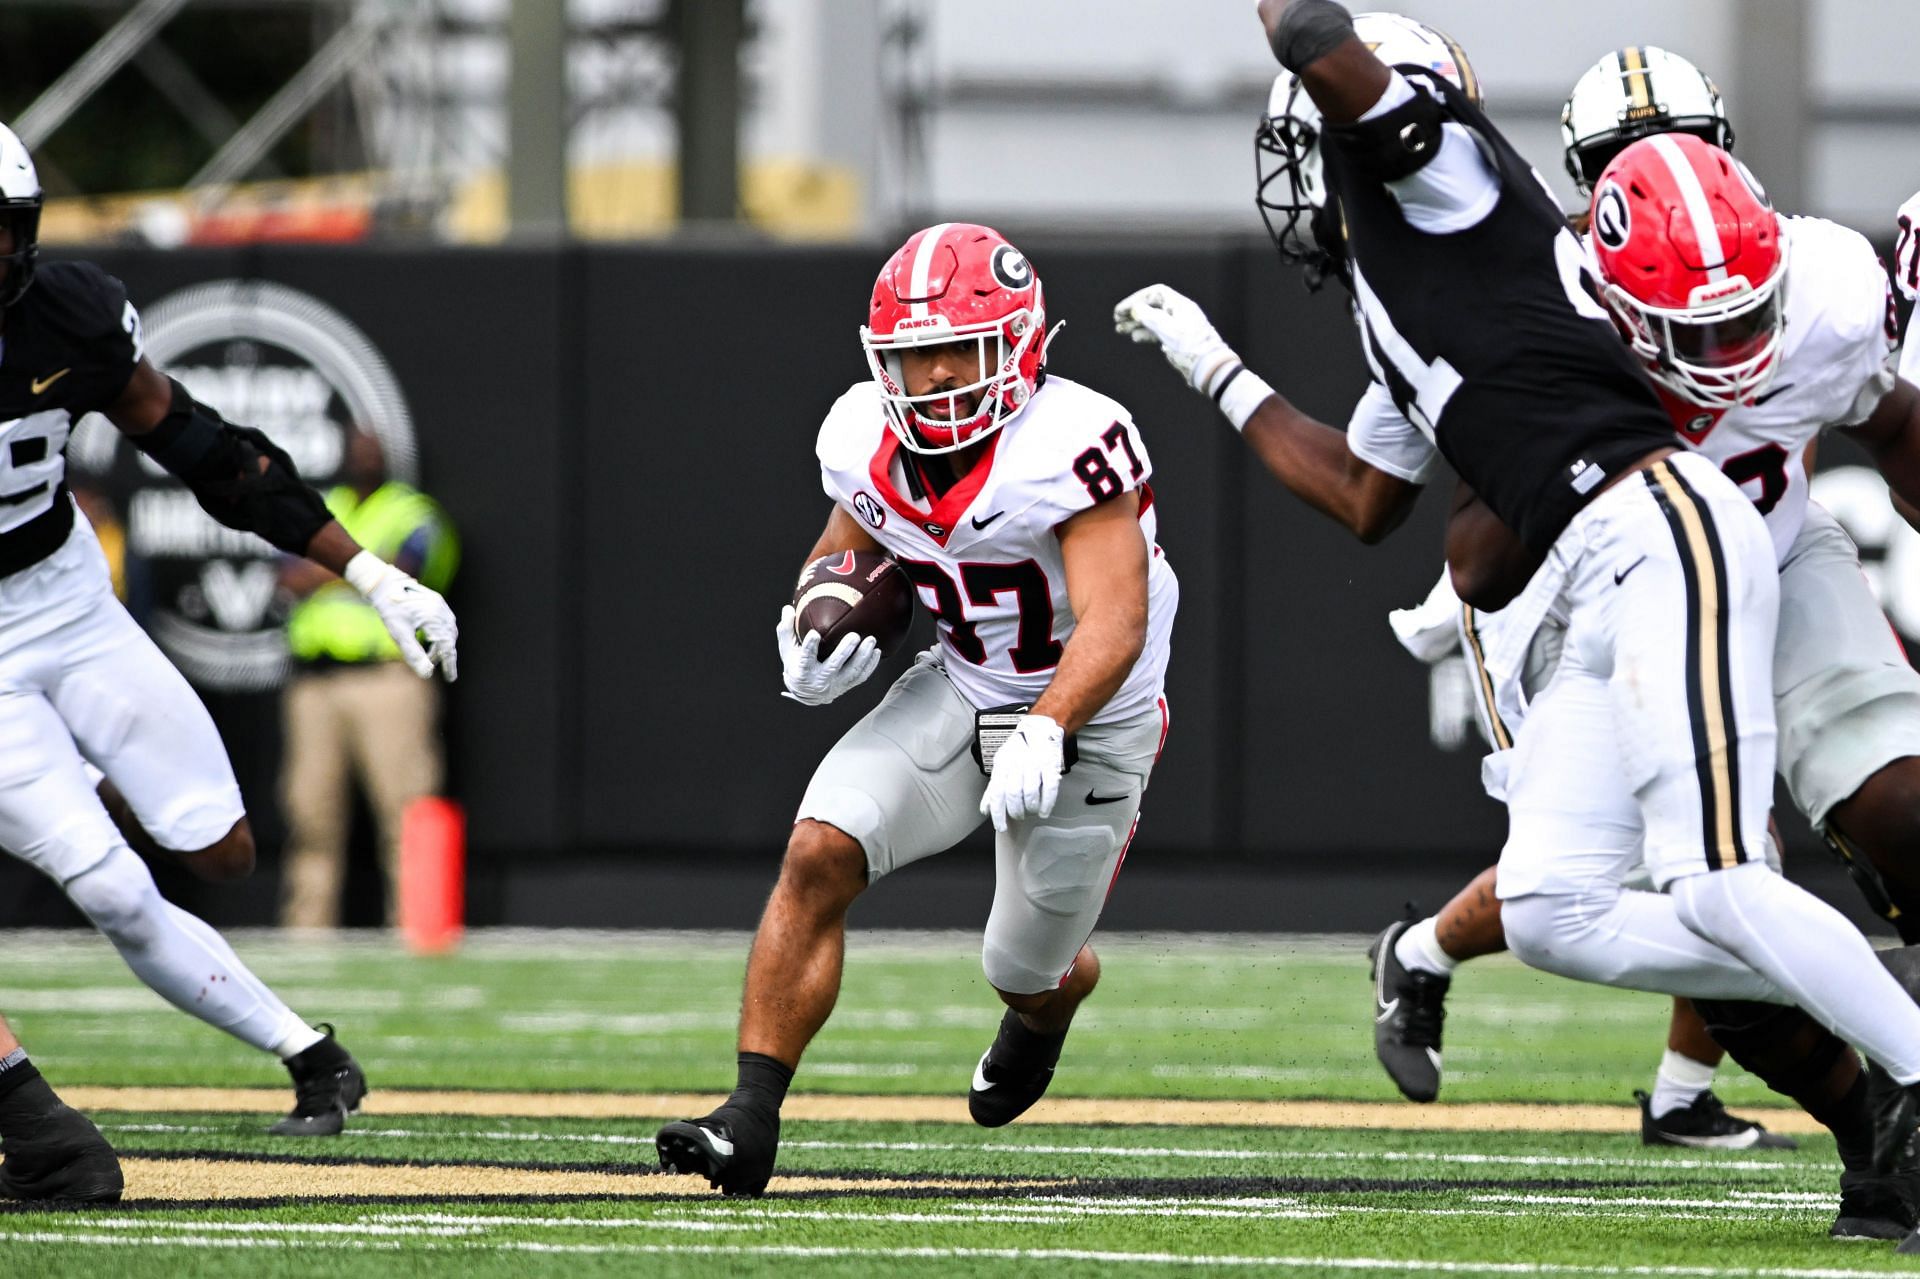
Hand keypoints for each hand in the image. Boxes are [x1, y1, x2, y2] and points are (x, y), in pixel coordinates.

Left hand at [343, 551, 457, 680]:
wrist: (384, 585)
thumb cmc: (390, 610)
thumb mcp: (400, 635)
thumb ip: (414, 655)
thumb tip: (427, 674)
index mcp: (434, 619)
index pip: (447, 647)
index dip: (449, 665)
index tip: (451, 678)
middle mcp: (442, 611)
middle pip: (449, 639)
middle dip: (443, 655)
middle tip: (432, 666)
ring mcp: (442, 605)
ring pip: (448, 631)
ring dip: (441, 645)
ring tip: (429, 655)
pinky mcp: (438, 602)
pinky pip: (445, 623)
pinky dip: (440, 635)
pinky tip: (429, 639)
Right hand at [777, 605, 879, 705]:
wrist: (806, 693)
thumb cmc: (796, 665)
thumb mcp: (787, 650)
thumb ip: (786, 630)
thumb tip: (787, 608)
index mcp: (803, 671)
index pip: (805, 659)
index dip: (810, 647)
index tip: (814, 634)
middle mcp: (820, 680)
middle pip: (833, 666)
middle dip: (845, 652)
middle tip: (854, 636)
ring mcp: (836, 684)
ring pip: (852, 672)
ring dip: (863, 657)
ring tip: (871, 640)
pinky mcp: (847, 685)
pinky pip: (861, 677)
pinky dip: (870, 665)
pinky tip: (876, 651)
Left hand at [980, 713, 1065, 832]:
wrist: (1040, 729)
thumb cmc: (1019, 750)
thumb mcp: (1001, 764)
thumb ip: (993, 787)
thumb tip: (985, 809)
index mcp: (1003, 764)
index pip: (997, 792)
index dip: (998, 813)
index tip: (1001, 826)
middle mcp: (1018, 763)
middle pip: (1014, 794)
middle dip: (1016, 811)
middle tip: (1018, 816)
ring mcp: (1035, 764)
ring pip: (1030, 793)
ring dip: (1030, 808)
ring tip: (1030, 811)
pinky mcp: (1051, 766)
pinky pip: (1049, 789)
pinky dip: (1046, 804)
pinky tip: (1043, 811)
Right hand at [1113, 284, 1241, 395]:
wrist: (1208, 367)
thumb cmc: (1192, 348)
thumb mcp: (1170, 330)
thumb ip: (1151, 318)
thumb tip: (1137, 308)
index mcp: (1180, 306)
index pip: (1155, 294)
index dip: (1137, 298)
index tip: (1123, 309)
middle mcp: (1178, 313)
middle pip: (1152, 306)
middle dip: (1134, 311)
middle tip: (1117, 318)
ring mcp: (1177, 326)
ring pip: (1153, 320)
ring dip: (1136, 323)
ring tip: (1120, 329)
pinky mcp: (1176, 339)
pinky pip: (1157, 332)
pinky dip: (1145, 333)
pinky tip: (1135, 338)